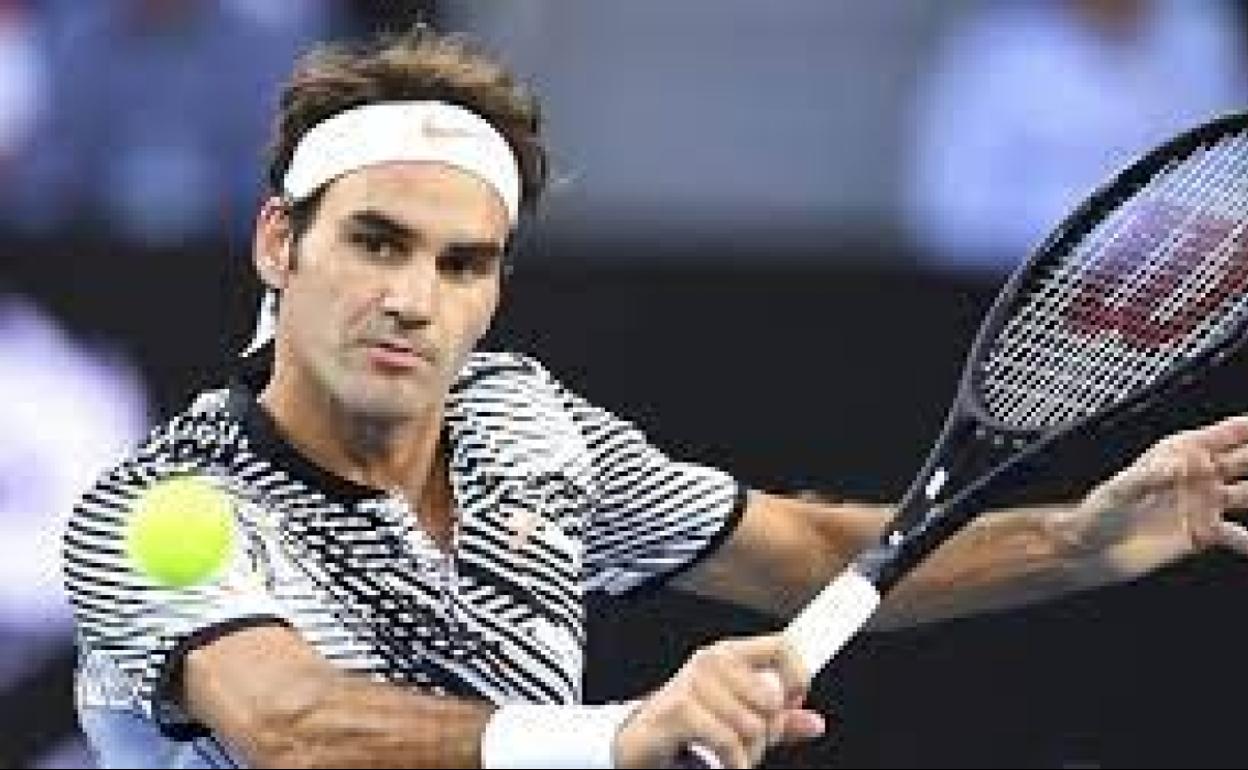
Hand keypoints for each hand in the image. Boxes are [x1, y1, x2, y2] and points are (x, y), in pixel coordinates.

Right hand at [612, 634, 825, 768]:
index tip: (795, 701)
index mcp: (728, 655)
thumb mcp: (739, 721)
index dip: (798, 676)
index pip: (781, 647)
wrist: (637, 744)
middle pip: (771, 698)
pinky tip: (725, 764)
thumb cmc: (685, 729)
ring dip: (748, 754)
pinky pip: (728, 741)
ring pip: (752, 725)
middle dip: (768, 732)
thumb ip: (778, 720)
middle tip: (750, 744)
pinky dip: (733, 763)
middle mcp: (711, 661)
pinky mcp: (679, 710)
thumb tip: (814, 723)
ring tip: (732, 756)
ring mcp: (693, 683)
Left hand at [1065, 415, 1247, 577]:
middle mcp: (1198, 474)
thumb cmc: (1097, 513)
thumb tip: (1175, 467)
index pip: (1225, 433)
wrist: (1093, 550)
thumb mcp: (1117, 491)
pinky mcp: (1204, 532)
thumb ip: (1146, 479)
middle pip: (1246, 460)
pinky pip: (1238, 535)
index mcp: (1179, 453)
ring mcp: (1204, 502)